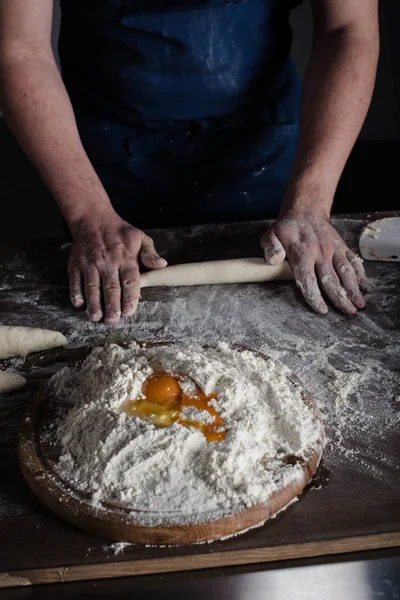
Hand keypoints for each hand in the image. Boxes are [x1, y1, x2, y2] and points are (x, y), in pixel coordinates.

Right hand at [68, 210, 166, 324]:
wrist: (92, 219)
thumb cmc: (120, 233)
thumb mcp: (140, 238)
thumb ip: (150, 254)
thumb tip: (162, 265)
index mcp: (125, 257)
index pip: (129, 281)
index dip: (129, 297)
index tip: (129, 311)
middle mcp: (107, 262)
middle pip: (110, 287)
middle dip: (111, 306)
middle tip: (112, 320)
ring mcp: (89, 263)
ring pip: (92, 286)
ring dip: (94, 303)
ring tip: (96, 317)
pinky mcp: (75, 264)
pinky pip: (75, 281)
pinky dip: (76, 293)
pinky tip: (80, 304)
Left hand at [260, 208, 366, 314]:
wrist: (305, 210)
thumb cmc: (286, 229)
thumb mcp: (270, 235)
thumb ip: (271, 248)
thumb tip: (273, 261)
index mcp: (302, 254)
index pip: (308, 279)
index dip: (315, 296)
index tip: (322, 310)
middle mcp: (320, 253)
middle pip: (331, 279)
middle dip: (340, 297)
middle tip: (349, 312)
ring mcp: (333, 249)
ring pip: (346, 271)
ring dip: (353, 288)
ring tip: (359, 304)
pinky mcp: (342, 247)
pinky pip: (353, 261)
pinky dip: (360, 274)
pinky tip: (364, 286)